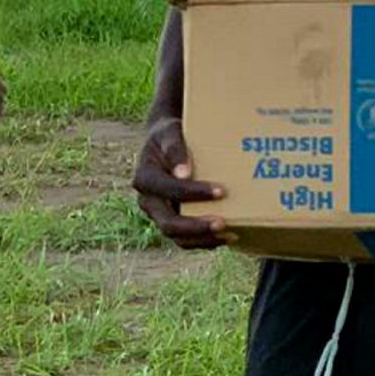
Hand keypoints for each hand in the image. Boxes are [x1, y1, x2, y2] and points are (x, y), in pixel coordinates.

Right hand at [133, 117, 228, 249]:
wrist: (166, 145)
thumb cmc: (170, 135)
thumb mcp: (170, 133)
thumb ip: (175, 148)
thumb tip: (183, 173)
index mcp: (145, 178)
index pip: (167, 190)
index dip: (192, 193)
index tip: (221, 191)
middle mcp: (148, 201)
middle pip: (168, 223)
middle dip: (196, 226)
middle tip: (223, 224)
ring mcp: (159, 215)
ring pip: (177, 237)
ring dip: (203, 239)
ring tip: (230, 235)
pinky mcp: (172, 222)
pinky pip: (186, 240)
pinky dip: (206, 241)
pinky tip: (228, 236)